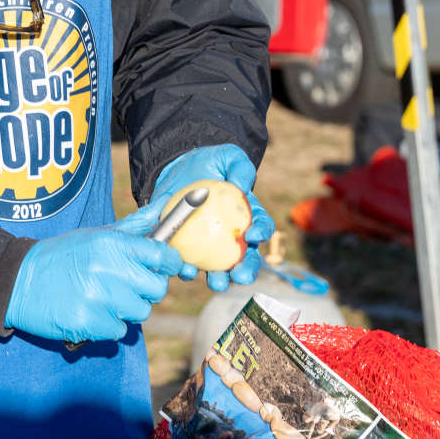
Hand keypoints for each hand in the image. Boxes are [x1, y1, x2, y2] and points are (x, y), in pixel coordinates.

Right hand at [5, 207, 182, 345]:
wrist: (17, 281)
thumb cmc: (61, 256)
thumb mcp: (94, 234)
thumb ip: (132, 226)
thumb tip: (162, 209)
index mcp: (111, 244)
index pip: (162, 255)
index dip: (170, 263)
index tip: (163, 266)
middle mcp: (108, 269)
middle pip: (157, 289)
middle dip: (146, 289)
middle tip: (126, 286)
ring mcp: (99, 298)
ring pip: (140, 312)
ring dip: (126, 309)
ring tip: (103, 298)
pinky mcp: (89, 323)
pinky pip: (119, 331)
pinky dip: (107, 326)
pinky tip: (89, 312)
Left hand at [149, 143, 274, 292]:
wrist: (177, 168)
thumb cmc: (208, 163)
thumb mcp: (227, 156)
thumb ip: (240, 166)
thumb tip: (241, 183)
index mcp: (247, 215)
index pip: (261, 226)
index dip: (261, 232)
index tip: (253, 235)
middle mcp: (231, 235)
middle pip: (245, 258)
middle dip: (246, 271)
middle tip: (240, 275)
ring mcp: (209, 245)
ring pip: (218, 269)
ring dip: (218, 279)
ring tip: (215, 282)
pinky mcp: (186, 247)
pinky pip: (188, 263)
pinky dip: (187, 269)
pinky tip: (185, 269)